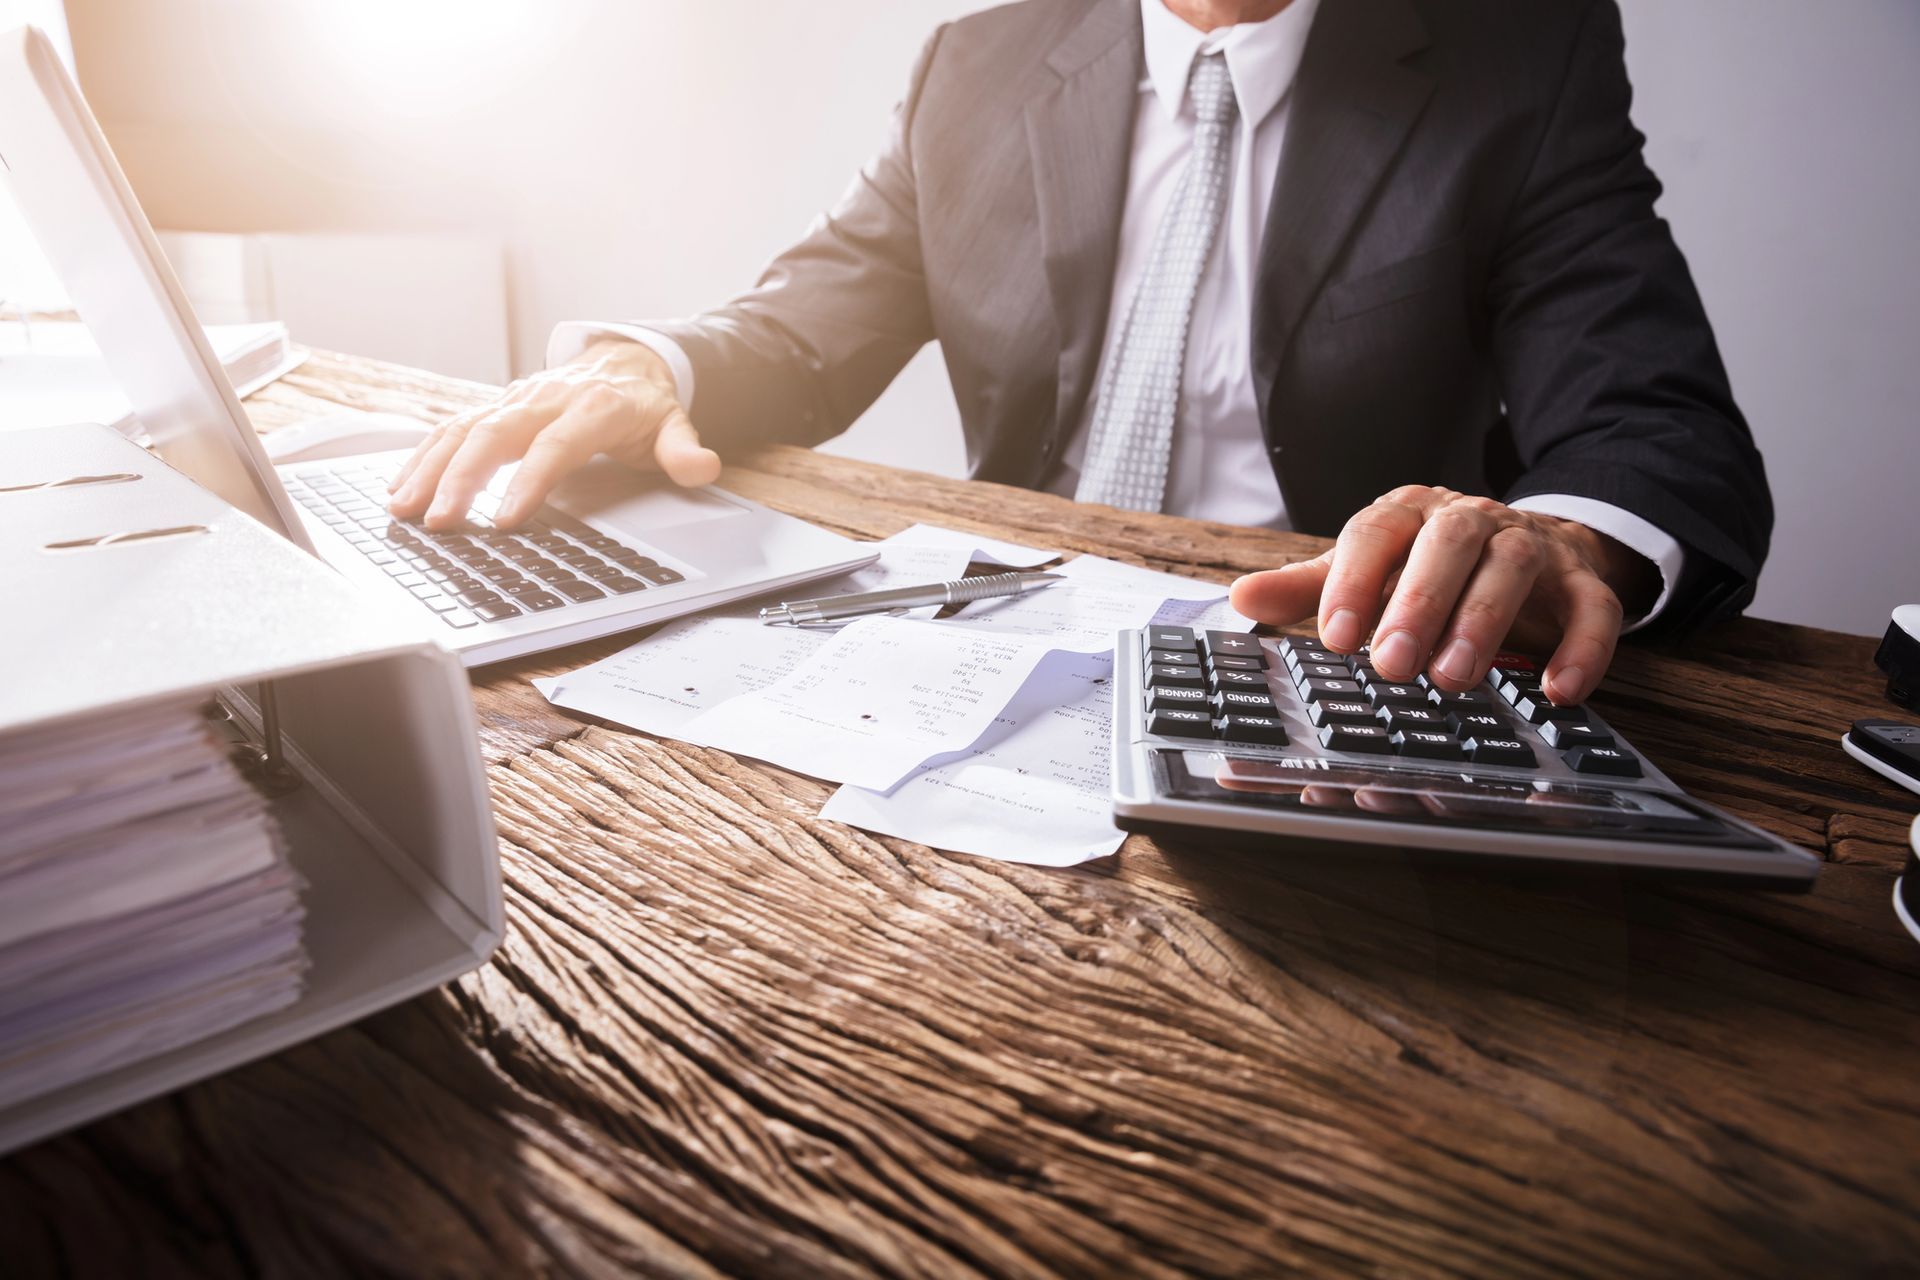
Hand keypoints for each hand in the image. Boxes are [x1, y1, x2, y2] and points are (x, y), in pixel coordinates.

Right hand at [386, 338, 720, 529]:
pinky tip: (399, 488)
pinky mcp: (494, 408)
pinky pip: (451, 429)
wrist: (625, 359)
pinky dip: (422, 457)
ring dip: (430, 469)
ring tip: (403, 509)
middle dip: (462, 478)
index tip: (504, 519)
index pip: (555, 445)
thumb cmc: (645, 403)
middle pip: (495, 434)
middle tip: (440, 521)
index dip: (529, 481)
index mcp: (591, 406)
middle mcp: (544, 398)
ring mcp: (514, 401)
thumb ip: (684, 450)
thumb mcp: (674, 424)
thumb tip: (703, 467)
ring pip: (463, 429)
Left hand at [1227, 486, 1658, 704]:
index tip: (1335, 638)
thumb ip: (1312, 588)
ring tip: (1455, 679)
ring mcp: (1531, 545)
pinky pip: (1592, 608)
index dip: (1354, 581)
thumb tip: (1241, 597)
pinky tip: (1557, 691)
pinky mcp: (1580, 581)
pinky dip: (1582, 647)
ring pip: (1513, 567)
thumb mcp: (1368, 573)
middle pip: (1449, 544)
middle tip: (1393, 665)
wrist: (1526, 545)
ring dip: (1484, 622)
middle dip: (1419, 603)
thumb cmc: (1428, 567)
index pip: (1376, 533)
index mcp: (1410, 515)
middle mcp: (1471, 520)